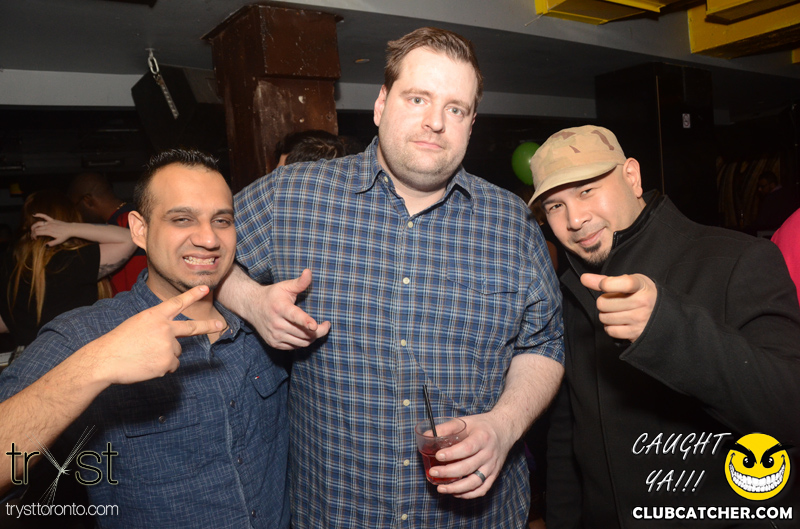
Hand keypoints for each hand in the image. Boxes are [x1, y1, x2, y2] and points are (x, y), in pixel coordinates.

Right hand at [30, 213, 72, 245]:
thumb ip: (52, 243)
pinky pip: (45, 216)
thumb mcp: (59, 241)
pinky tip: (34, 214)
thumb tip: (45, 245)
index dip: (34, 236)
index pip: (37, 233)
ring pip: (38, 223)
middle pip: (36, 228)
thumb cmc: (65, 235)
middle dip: (33, 233)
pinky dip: (39, 214)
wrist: (71, 229)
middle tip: (33, 236)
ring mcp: (50, 222)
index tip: (35, 239)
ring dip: (33, 226)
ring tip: (32, 230)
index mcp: (48, 232)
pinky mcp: (52, 220)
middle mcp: (48, 226)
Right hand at [86, 285, 223, 384]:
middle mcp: (165, 328)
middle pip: (191, 328)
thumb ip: (158, 326)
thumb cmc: (119, 342)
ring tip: (144, 355)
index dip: (192, 295)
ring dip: (164, 355)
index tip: (205, 288)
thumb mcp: (138, 324)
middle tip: (219, 324)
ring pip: (176, 351)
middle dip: (207, 326)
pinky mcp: (167, 362)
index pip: (177, 303)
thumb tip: (175, 340)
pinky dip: (161, 367)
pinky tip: (146, 365)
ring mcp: (168, 346)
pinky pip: (171, 366)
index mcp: (155, 315)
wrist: (105, 359)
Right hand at [252, 269, 330, 348]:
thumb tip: (309, 272)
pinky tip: (304, 333)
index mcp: (281, 308)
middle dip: (319, 331)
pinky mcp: (274, 343)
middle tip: (326, 325)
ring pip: (301, 342)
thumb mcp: (285, 286)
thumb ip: (299, 282)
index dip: (306, 322)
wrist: (252, 306)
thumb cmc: (272, 295)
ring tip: (316, 329)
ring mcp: (275, 335)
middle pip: (303, 333)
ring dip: (312, 338)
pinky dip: (302, 342)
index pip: (295, 316)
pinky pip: (295, 347)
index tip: (315, 325)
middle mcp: (276, 323)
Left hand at [427, 413, 515, 498]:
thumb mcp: (465, 421)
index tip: (438, 456)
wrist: (504, 430)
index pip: (467, 448)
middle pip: (468, 467)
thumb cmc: (481, 426)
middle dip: (448, 472)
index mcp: (482, 438)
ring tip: (441, 488)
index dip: (452, 454)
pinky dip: (468, 494)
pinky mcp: (494, 475)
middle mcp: (489, 454)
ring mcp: (492, 466)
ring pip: (475, 482)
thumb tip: (426, 436)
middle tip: (433, 472)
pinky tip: (455, 492)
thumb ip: (446, 428)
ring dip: (457, 488)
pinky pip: (482, 489)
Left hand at [580, 273, 656, 341]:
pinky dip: (610, 327)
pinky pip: (610, 331)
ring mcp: (640, 319)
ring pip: (604, 318)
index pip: (622, 283)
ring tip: (617, 311)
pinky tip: (619, 321)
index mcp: (640, 285)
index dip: (606, 284)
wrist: (662, 312)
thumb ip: (605, 280)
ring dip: (606, 315)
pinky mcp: (636, 333)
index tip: (604, 285)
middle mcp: (642, 302)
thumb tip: (584, 278)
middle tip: (614, 301)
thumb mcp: (628, 281)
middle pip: (603, 303)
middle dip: (604, 302)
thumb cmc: (640, 293)